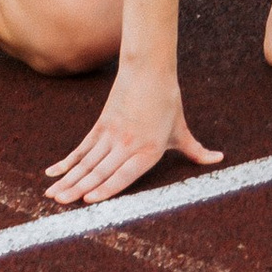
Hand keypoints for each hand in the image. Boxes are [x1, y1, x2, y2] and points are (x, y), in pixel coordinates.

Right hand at [44, 65, 222, 207]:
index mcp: (148, 151)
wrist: (150, 69)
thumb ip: (196, 151)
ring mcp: (111, 135)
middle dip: (78, 189)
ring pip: (86, 162)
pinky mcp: (101, 125)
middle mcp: (127, 145)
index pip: (124, 175)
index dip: (106, 188)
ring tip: (52, 194)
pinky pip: (81, 148)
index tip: (88, 200)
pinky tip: (53, 173)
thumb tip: (220, 160)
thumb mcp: (182, 130)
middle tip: (59, 203)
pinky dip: (66, 162)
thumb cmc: (168, 101)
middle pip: (99, 170)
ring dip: (68, 179)